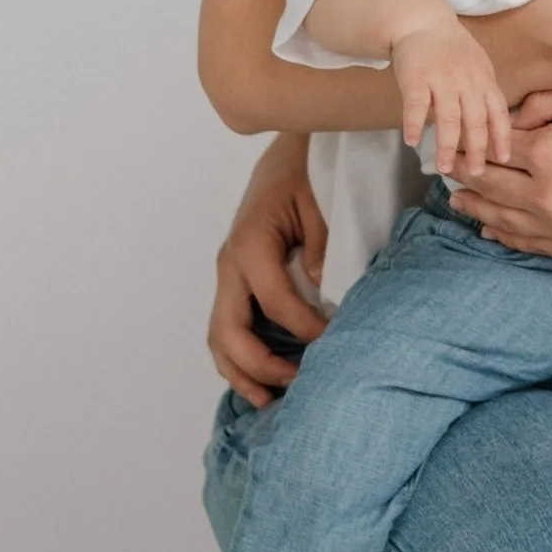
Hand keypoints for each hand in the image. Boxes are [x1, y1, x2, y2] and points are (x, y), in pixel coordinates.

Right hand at [209, 135, 330, 404]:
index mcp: (250, 244)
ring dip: (239, 371)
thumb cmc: (307, 173)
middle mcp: (230, 263)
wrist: (288, 152)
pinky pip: (227, 327)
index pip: (273, 301)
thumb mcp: (319, 202)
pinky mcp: (234, 280)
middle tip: (296, 383)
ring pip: (219, 335)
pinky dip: (237, 358)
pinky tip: (261, 381)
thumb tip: (322, 291)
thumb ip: (320, 245)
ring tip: (269, 400)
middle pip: (229, 330)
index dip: (303, 329)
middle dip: (259, 364)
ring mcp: (228, 274)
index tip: (333, 343)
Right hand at [392, 23, 510, 175]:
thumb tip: (494, 130)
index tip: (504, 160)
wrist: (422, 22)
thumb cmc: (452, 50)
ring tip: (445, 168)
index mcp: (483, 80)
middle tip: (477, 174)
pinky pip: (415, 104)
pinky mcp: (416, 77)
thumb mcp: (478, 67)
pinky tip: (413, 142)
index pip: (498, 113)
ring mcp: (441, 79)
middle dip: (478, 149)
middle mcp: (466, 81)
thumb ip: (485, 94)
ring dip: (447, 145)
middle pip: (476, 120)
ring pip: (448, 117)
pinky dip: (413, 124)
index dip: (502, 137)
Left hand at [450, 89, 551, 258]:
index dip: (469, 142)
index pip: (492, 148)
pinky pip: (531, 246)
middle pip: (489, 187)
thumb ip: (547, 102)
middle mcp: (550, 195)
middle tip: (445, 168)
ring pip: (502, 222)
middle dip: (464, 176)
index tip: (453, 139)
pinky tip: (491, 229)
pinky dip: (505, 237)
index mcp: (551, 151)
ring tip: (458, 200)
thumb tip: (512, 118)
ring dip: (476, 210)